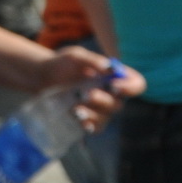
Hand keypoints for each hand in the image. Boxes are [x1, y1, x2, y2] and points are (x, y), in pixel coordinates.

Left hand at [32, 45, 146, 131]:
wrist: (44, 76)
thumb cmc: (64, 64)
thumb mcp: (75, 56)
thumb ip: (92, 60)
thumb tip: (109, 66)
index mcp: (115, 77)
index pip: (137, 84)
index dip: (131, 87)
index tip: (114, 84)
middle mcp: (112, 95)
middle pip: (118, 103)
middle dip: (102, 100)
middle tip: (86, 93)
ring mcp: (101, 109)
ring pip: (106, 116)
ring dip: (92, 112)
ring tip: (75, 107)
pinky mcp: (89, 120)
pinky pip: (95, 127)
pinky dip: (88, 124)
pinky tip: (79, 120)